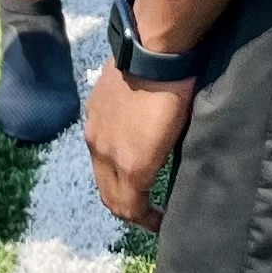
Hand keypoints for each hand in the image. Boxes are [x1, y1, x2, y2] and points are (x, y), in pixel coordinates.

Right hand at [85, 62, 192, 229]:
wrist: (153, 49)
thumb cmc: (177, 94)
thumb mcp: (179, 138)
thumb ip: (163, 166)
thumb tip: (162, 180)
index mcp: (130, 165)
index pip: (130, 208)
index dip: (146, 221)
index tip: (163, 222)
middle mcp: (104, 153)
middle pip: (110, 198)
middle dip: (129, 210)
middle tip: (148, 212)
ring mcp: (94, 131)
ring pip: (100, 174)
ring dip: (116, 186)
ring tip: (137, 183)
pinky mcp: (92, 112)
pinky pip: (97, 148)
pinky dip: (109, 161)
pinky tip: (125, 150)